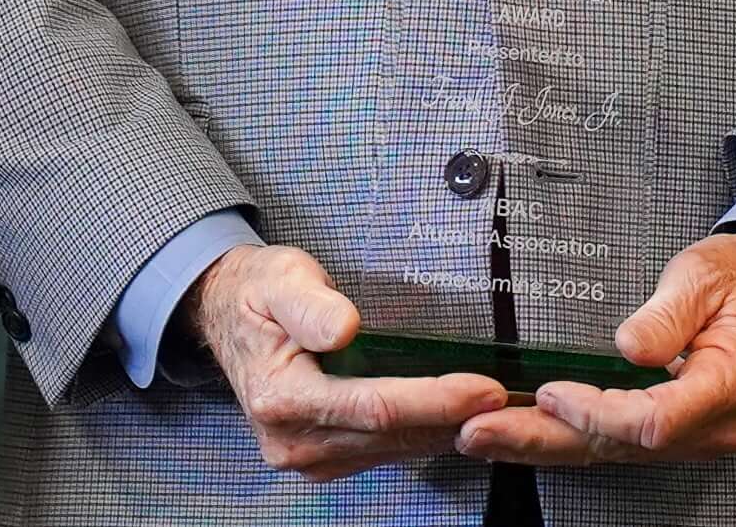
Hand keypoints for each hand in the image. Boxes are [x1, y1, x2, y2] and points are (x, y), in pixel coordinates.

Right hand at [192, 242, 511, 479]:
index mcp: (281, 396)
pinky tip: (453, 416)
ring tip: (494, 409)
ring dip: (443, 430)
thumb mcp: (281, 278)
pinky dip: (420, 433)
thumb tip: (345, 328)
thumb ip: (312, 304)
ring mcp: (305, 455)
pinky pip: (382, 450)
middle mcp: (292, 439)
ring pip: (391, 448)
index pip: (373, 407)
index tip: (481, 388)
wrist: (227, 317)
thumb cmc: (258, 293)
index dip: (434, 399)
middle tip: (507, 399)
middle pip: (389, 433)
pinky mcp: (321, 457)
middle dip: (452, 417)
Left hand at [456, 228, 735, 468]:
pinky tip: (525, 434)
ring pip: (613, 453)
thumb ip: (668, 313)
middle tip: (482, 432)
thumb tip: (629, 347)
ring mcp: (699, 437)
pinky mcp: (679, 435)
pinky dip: (569, 438)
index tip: (553, 393)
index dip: (598, 413)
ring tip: (484, 437)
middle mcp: (716, 427)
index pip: (655, 421)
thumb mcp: (704, 276)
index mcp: (732, 386)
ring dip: (546, 445)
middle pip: (621, 447)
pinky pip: (619, 445)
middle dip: (546, 440)